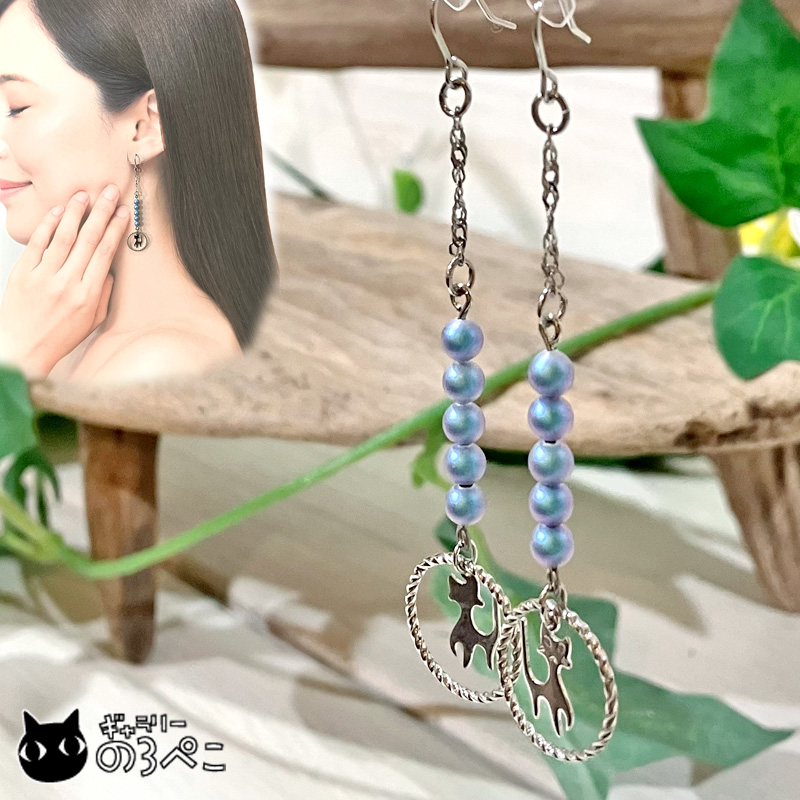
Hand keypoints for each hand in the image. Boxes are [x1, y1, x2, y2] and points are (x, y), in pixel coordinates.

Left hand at [0, 185, 129, 378]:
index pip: (105, 253)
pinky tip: (56, 212)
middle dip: (102, 213)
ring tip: (83, 194)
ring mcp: (44, 277)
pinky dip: (47, 225)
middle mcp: (67, 283)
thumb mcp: (92, 321)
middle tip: (110, 193)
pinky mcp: (23, 274)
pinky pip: (37, 243)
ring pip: (63, 236)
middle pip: (88, 239)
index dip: (116, 230)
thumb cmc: (58, 337)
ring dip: (75, 212)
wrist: (24, 348)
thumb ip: (104, 294)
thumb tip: (108, 270)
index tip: (123, 214)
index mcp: (88, 295)